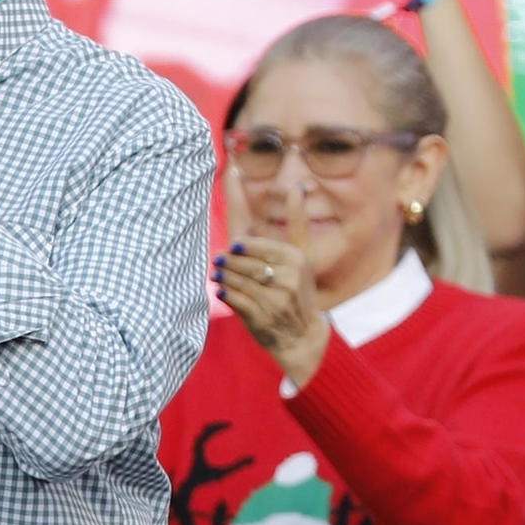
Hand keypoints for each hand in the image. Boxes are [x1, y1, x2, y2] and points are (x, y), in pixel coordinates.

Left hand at [214, 186, 329, 387]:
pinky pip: (233, 298)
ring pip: (234, 277)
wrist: (302, 336)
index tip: (229, 236)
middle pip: (240, 259)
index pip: (254, 242)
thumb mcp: (304, 255)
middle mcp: (287, 277)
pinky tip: (223, 290)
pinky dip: (225, 292)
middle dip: (228, 260)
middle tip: (222, 260)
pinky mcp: (260, 317)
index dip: (238, 241)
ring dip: (223, 274)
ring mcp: (274, 299)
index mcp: (295, 258)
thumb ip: (298, 222)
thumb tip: (296, 188)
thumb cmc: (299, 289)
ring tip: (220, 273)